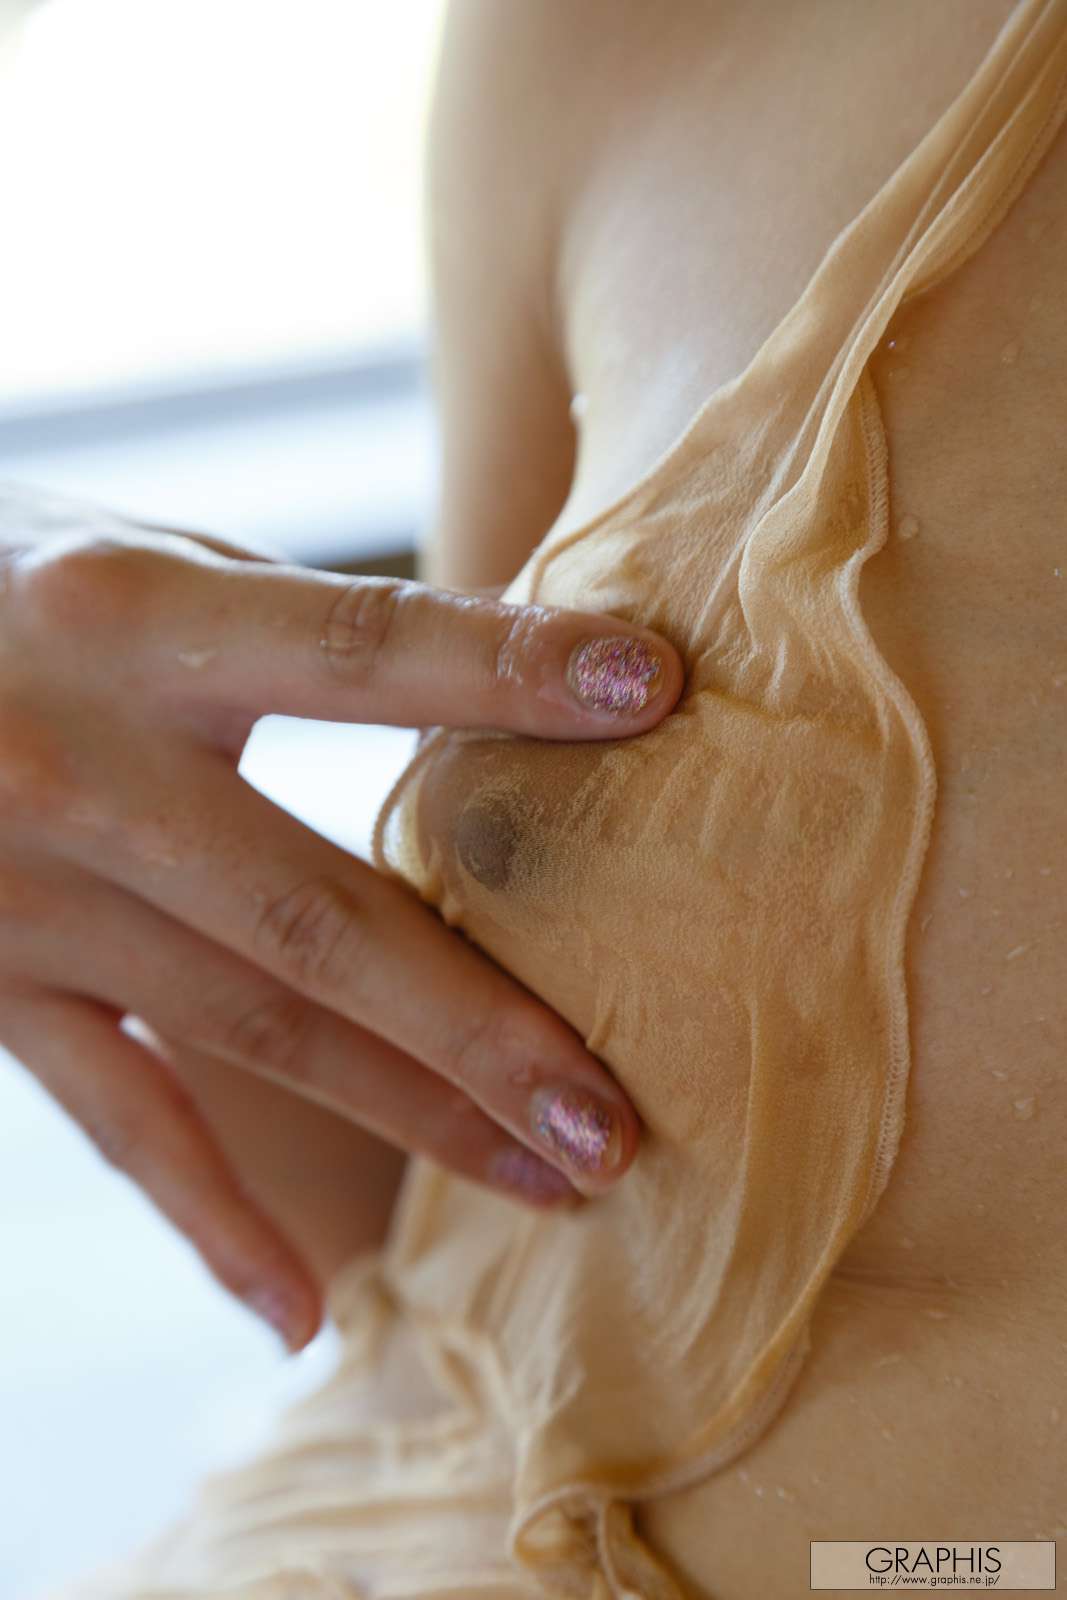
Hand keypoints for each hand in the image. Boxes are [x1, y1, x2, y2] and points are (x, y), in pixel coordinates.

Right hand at [0, 492, 683, 1349]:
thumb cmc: (12, 585)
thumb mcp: (141, 559)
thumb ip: (291, 626)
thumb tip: (502, 666)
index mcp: (133, 619)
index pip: (354, 646)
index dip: (502, 664)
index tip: (649, 688)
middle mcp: (80, 767)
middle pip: (314, 914)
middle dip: (476, 1025)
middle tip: (616, 1116)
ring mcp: (29, 894)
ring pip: (247, 1032)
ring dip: (408, 1116)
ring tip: (555, 1179)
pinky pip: (115, 1117)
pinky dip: (208, 1218)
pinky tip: (302, 1311)